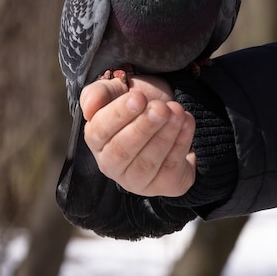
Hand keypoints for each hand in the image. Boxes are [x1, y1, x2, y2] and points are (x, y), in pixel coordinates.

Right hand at [80, 75, 196, 196]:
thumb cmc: (138, 103)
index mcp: (96, 140)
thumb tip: (90, 107)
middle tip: (160, 108)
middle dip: (143, 128)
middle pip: (122, 151)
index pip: (100, 131)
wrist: (167, 114)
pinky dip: (181, 143)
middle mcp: (111, 165)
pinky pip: (171, 168)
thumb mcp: (117, 90)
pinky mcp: (163, 185)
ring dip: (164, 136)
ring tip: (177, 111)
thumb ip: (98, 93)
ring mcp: (136, 180)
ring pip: (148, 162)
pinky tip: (186, 121)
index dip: (119, 114)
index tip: (138, 97)